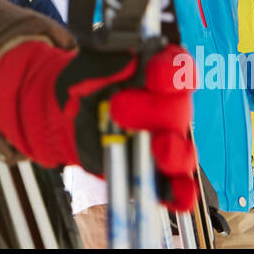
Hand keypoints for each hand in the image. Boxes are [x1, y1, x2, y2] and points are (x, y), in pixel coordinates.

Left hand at [0, 41, 198, 211]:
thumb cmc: (85, 85)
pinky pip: (178, 187)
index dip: (172, 71)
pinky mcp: (158, 173)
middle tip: (118, 107)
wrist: (68, 117)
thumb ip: (105, 62)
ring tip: (159, 148)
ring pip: (185, 150)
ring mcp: (166, 142)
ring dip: (175, 151)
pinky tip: (174, 192)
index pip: (180, 68)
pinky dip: (181, 192)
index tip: (153, 74)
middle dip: (152, 110)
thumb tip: (128, 60)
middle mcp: (170, 107)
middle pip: (179, 109)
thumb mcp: (86, 67)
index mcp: (158, 73)